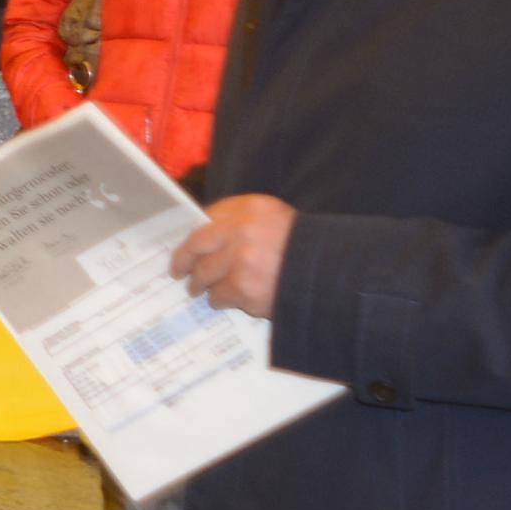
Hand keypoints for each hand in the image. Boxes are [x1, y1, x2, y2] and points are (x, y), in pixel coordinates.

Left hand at [173, 195, 294, 317]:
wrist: (331, 276)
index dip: (193, 233)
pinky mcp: (243, 287)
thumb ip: (244, 222)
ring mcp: (241, 259)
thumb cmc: (303, 249)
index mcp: (252, 209)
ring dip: (201, 284)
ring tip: (198, 290)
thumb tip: (206, 236)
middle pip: (197, 244)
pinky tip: (222, 301)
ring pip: (205, 273)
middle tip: (179, 270)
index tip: (185, 243)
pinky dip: (219, 300)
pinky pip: (219, 295)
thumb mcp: (277, 220)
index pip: (209, 216)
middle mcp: (243, 230)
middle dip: (184, 260)